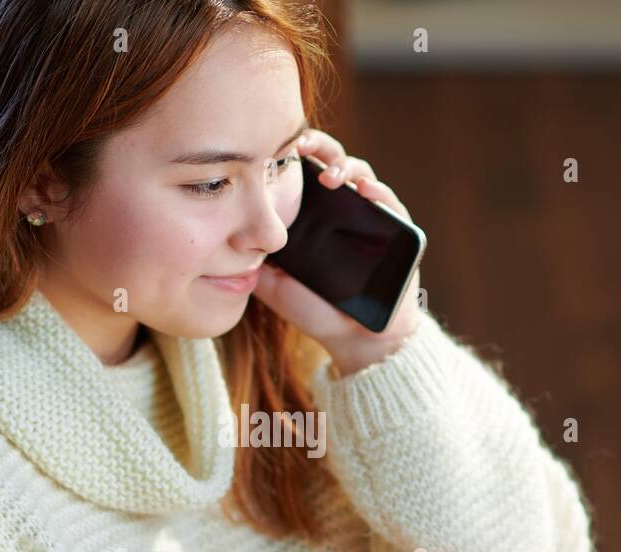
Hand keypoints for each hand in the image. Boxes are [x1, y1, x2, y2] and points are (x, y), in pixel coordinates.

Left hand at [254, 127, 423, 376]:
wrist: (355, 339)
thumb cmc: (316, 311)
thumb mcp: (276, 285)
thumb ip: (254, 260)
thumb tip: (224, 238)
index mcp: (313, 215)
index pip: (302, 172)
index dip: (288, 154)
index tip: (270, 148)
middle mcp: (341, 208)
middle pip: (330, 161)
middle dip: (317, 146)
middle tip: (299, 144)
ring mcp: (369, 215)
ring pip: (359, 173)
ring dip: (344, 166)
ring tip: (329, 176)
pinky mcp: (396, 228)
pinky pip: (388, 200)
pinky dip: (377, 191)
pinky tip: (363, 190)